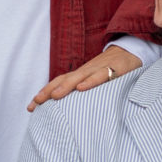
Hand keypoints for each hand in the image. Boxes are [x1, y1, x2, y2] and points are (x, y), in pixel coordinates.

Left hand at [27, 44, 143, 110]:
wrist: (130, 50)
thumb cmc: (110, 69)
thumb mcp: (94, 79)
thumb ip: (82, 91)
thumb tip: (67, 111)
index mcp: (80, 75)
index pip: (58, 83)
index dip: (44, 93)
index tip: (31, 107)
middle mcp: (85, 71)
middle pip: (63, 80)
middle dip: (48, 91)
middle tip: (36, 102)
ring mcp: (98, 69)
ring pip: (79, 77)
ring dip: (65, 86)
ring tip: (54, 96)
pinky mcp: (114, 69)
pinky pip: (101, 76)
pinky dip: (91, 81)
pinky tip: (82, 88)